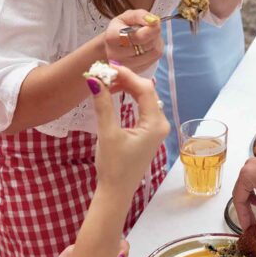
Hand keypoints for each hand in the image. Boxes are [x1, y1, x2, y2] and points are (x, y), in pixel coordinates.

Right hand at [88, 66, 169, 196]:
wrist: (116, 190)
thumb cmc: (113, 166)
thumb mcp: (107, 134)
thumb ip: (103, 105)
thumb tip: (95, 80)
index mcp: (155, 124)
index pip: (144, 89)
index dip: (127, 75)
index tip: (108, 66)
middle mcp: (160, 123)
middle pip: (146, 91)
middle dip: (126, 79)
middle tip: (104, 71)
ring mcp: (156, 128)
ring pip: (144, 98)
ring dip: (127, 87)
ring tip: (107, 80)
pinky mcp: (149, 131)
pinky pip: (141, 107)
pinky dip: (129, 97)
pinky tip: (116, 91)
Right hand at [102, 9, 163, 72]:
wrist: (114, 45)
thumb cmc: (120, 28)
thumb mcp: (127, 17)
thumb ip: (140, 16)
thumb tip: (154, 21)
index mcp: (112, 37)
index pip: (138, 36)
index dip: (151, 29)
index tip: (155, 22)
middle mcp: (116, 54)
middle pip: (147, 45)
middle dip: (154, 34)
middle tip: (152, 28)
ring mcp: (125, 66)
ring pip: (153, 53)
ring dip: (156, 43)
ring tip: (150, 37)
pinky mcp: (135, 71)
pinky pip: (154, 60)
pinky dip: (156, 51)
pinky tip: (149, 46)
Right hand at [232, 153, 255, 241]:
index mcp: (246, 175)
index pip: (238, 200)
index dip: (243, 216)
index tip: (247, 227)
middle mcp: (247, 167)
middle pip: (242, 193)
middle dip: (248, 210)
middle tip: (252, 223)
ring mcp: (255, 164)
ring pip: (248, 187)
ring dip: (253, 200)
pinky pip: (255, 181)